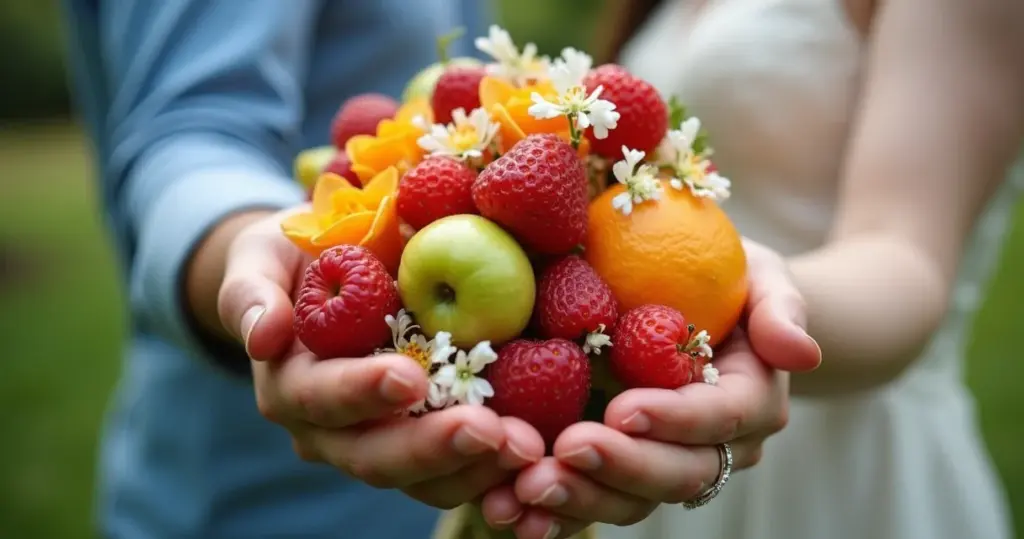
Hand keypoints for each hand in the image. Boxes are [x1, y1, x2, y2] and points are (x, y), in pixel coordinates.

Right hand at [216, 209, 545, 508]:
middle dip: (432, 448)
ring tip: (525, 448)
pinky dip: (494, 469)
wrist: (323, 279)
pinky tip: (536, 453)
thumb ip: (252, 293)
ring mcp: (379, 442)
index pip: (323, 399)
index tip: (408, 377)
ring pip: (422, 478)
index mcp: (292, 388)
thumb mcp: (260, 259)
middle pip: (376, 457)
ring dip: (474, 469)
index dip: (362, 393)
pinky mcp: (423, 440)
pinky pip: (456, 470)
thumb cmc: (294, 259)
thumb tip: (262, 336)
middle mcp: (330, 430)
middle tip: (489, 431)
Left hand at [478, 239, 820, 538]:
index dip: (675, 420)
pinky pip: (595, 500)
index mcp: (750, 402)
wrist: (704, 306)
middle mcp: (716, 447)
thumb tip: (803, 353)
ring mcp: (667, 464)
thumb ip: (782, 309)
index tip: (624, 409)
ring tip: (526, 490)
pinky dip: (554, 513)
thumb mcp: (763, 276)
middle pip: (678, 474)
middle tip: (567, 452)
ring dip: (581, 500)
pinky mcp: (623, 470)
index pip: (720, 419)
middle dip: (622, 468)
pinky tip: (507, 510)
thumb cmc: (731, 279)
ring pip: (634, 500)